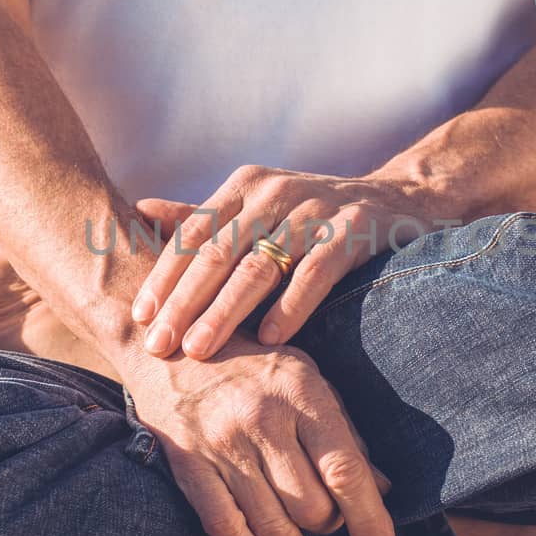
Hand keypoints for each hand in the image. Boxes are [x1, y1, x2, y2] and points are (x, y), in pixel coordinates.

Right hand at [117, 337, 394, 535]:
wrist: (171, 339)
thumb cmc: (252, 362)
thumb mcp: (307, 378)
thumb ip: (345, 432)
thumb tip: (382, 489)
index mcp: (300, 392)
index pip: (343, 469)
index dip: (368, 518)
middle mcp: (260, 418)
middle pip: (308, 503)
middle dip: (330, 528)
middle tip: (335, 533)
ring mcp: (219, 443)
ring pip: (268, 521)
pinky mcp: (186, 461)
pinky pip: (222, 523)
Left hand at [130, 165, 442, 359]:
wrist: (396, 199)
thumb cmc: (311, 215)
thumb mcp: (256, 209)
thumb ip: (202, 218)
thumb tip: (139, 212)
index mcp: (245, 186)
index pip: (192, 234)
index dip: (163, 276)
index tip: (140, 318)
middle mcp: (276, 192)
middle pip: (218, 252)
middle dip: (184, 302)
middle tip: (159, 345)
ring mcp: (317, 209)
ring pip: (260, 265)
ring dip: (226, 311)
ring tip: (200, 349)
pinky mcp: (355, 229)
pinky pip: (317, 271)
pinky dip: (292, 305)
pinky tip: (270, 339)